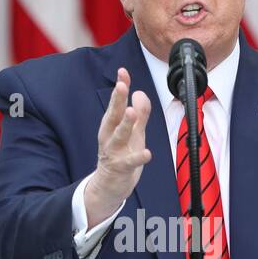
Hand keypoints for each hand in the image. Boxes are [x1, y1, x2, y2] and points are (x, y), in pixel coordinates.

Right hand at [85, 67, 151, 224]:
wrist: (110, 186)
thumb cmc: (121, 156)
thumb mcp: (133, 133)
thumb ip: (139, 114)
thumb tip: (140, 92)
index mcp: (112, 126)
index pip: (117, 103)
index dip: (120, 87)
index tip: (123, 72)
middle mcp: (110, 137)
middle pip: (113, 116)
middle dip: (117, 101)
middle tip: (121, 86)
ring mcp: (114, 153)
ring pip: (118, 136)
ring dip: (125, 124)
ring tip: (132, 112)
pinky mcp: (121, 168)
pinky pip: (129, 162)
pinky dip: (138, 157)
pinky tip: (147, 153)